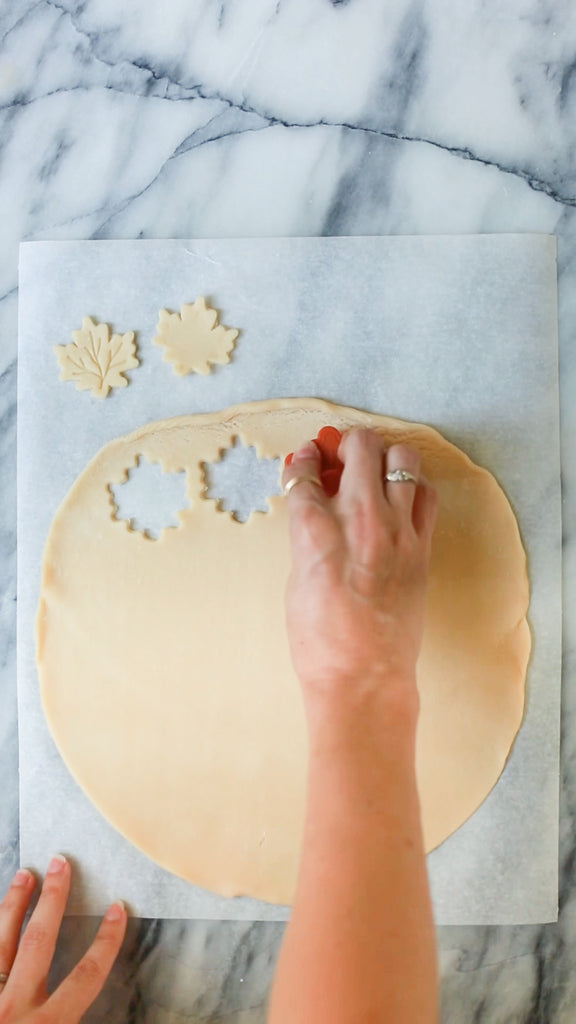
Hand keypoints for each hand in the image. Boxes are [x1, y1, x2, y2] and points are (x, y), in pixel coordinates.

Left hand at [0, 856, 125, 1022]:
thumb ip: (72, 1019)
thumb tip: (84, 997)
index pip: (86, 976)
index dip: (106, 941)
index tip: (118, 909)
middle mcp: (15, 1008)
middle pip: (39, 941)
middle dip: (53, 899)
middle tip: (60, 863)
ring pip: (0, 943)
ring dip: (12, 906)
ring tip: (24, 874)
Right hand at [283, 428, 436, 720]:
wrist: (362, 677)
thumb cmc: (319, 639)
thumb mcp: (296, 579)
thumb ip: (306, 533)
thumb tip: (311, 505)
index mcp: (316, 531)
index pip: (306, 471)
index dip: (303, 460)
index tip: (306, 459)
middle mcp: (360, 522)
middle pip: (360, 446)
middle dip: (345, 443)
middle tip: (339, 456)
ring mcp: (398, 532)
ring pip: (402, 459)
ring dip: (383, 457)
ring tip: (371, 473)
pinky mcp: (422, 548)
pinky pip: (426, 495)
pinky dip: (412, 486)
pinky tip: (398, 499)